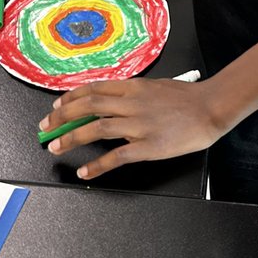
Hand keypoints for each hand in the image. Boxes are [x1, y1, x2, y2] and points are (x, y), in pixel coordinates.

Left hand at [38, 75, 225, 179]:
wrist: (211, 107)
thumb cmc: (187, 97)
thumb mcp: (155, 86)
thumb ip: (132, 92)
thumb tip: (110, 100)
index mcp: (133, 86)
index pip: (94, 88)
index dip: (71, 98)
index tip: (57, 106)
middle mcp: (132, 103)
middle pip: (88, 106)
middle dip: (62, 116)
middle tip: (46, 126)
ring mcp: (139, 124)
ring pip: (97, 128)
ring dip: (72, 137)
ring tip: (56, 146)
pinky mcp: (148, 146)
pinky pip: (117, 156)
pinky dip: (98, 165)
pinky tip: (85, 171)